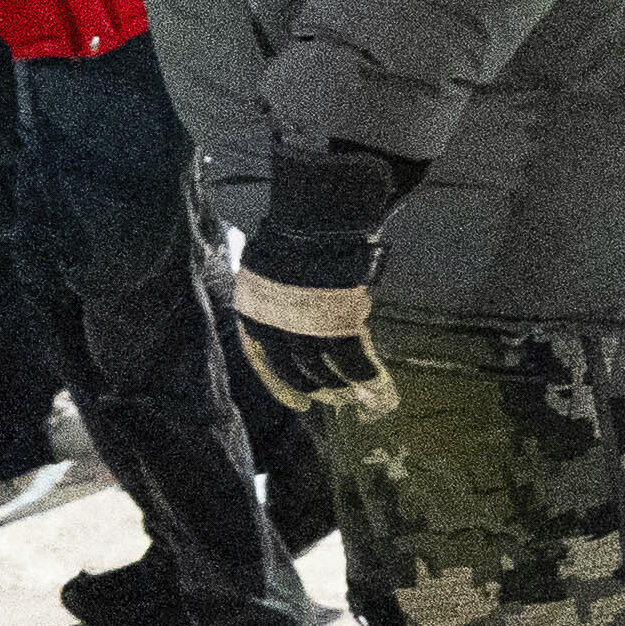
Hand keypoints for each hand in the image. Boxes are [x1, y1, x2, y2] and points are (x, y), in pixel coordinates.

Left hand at [236, 139, 404, 415]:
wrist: (312, 222)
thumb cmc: (292, 237)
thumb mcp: (268, 268)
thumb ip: (275, 296)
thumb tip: (287, 308)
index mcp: (252, 309)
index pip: (261, 357)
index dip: (280, 383)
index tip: (299, 403)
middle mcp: (272, 324)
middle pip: (291, 369)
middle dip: (312, 384)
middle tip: (332, 395)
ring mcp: (302, 327)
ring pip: (322, 368)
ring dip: (339, 381)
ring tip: (355, 390)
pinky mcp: (333, 325)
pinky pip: (351, 359)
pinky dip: (363, 372)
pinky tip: (373, 380)